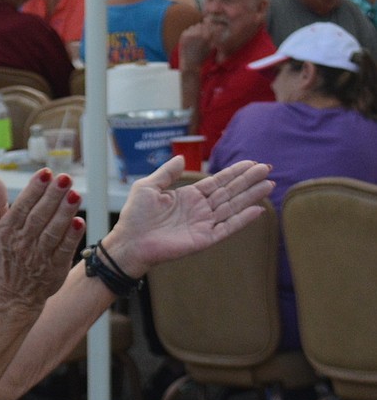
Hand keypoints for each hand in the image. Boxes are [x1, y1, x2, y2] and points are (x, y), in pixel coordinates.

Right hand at [0, 169, 84, 310]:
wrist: (14, 295)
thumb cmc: (7, 255)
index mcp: (7, 230)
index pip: (22, 206)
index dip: (34, 189)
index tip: (46, 173)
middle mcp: (22, 243)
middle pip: (39, 217)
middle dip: (52, 196)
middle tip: (65, 178)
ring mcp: (39, 257)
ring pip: (52, 232)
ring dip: (64, 213)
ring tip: (75, 194)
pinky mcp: (54, 268)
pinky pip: (64, 250)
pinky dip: (71, 237)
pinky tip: (80, 221)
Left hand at [106, 155, 272, 277]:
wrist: (130, 242)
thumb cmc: (135, 216)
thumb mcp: (148, 187)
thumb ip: (167, 173)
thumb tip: (182, 157)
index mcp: (188, 196)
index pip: (217, 182)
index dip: (235, 172)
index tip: (252, 162)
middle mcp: (199, 209)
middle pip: (230, 192)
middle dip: (248, 180)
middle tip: (267, 168)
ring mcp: (203, 224)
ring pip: (232, 207)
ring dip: (250, 196)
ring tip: (268, 184)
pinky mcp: (204, 239)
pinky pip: (227, 228)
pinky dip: (242, 220)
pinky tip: (258, 210)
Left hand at [178, 21, 212, 69]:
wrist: (190, 64)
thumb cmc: (203, 57)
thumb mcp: (212, 47)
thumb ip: (215, 36)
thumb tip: (219, 26)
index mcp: (207, 36)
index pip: (211, 25)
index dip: (212, 26)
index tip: (211, 30)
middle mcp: (199, 34)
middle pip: (203, 24)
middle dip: (204, 28)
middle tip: (203, 35)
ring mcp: (190, 34)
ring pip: (196, 26)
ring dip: (197, 30)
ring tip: (197, 38)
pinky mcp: (184, 36)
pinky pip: (189, 29)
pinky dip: (191, 32)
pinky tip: (191, 40)